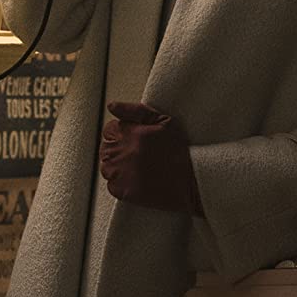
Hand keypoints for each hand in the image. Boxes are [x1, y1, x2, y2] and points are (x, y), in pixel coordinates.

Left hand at [99, 101, 202, 215]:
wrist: (190, 181)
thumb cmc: (179, 151)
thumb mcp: (163, 121)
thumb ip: (135, 110)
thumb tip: (112, 106)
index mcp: (129, 133)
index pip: (109, 130)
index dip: (122, 135)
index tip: (134, 141)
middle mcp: (121, 152)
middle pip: (106, 148)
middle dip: (119, 150)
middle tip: (139, 156)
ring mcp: (119, 173)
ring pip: (107, 167)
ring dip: (118, 167)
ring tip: (139, 168)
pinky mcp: (122, 191)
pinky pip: (112, 185)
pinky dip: (122, 184)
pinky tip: (138, 180)